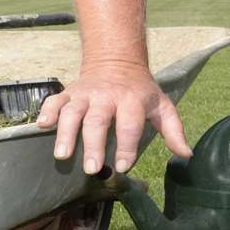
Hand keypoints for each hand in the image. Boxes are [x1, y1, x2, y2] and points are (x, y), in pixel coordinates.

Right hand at [36, 60, 190, 174]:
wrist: (116, 60)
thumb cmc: (140, 91)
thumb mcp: (161, 106)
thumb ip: (174, 130)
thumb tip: (186, 154)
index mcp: (131, 100)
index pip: (129, 124)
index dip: (127, 146)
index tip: (123, 166)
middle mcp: (106, 96)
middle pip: (98, 121)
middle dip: (94, 145)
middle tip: (92, 169)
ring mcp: (85, 94)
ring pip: (72, 112)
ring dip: (66, 133)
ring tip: (62, 155)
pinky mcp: (69, 93)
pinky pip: (55, 100)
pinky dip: (47, 111)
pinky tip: (43, 126)